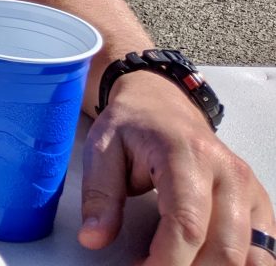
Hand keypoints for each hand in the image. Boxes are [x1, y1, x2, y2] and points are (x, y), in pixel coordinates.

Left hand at [78, 71, 274, 263]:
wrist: (160, 102)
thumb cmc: (132, 125)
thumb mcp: (102, 146)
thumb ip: (99, 194)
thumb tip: (93, 237)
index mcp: (187, 154)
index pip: (187, 224)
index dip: (166, 262)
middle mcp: (228, 172)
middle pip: (224, 250)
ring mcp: (249, 190)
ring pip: (248, 258)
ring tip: (174, 264)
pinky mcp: (258, 205)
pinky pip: (264, 253)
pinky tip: (205, 263)